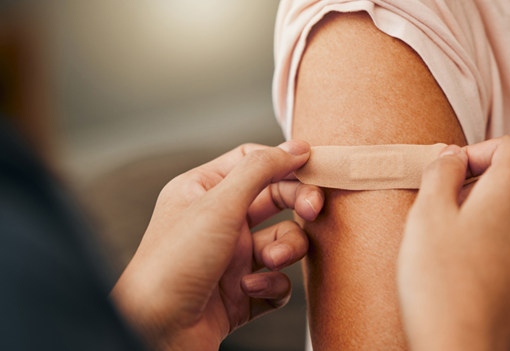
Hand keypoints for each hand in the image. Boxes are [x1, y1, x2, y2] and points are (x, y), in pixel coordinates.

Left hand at [111, 140, 324, 350]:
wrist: (156, 332)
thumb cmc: (173, 264)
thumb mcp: (218, 205)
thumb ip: (259, 171)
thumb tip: (294, 148)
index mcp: (204, 191)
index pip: (251, 162)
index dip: (283, 161)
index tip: (313, 165)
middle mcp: (219, 221)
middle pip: (275, 199)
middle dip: (297, 203)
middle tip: (313, 209)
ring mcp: (232, 258)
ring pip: (281, 241)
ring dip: (285, 249)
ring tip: (271, 260)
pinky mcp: (243, 292)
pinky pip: (277, 281)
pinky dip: (271, 284)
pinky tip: (249, 289)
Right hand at [397, 136, 509, 350]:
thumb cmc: (438, 282)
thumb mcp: (425, 214)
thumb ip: (441, 171)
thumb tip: (452, 155)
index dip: (479, 152)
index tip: (453, 176)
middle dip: (482, 192)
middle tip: (446, 219)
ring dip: (497, 226)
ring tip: (461, 255)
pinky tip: (480, 280)